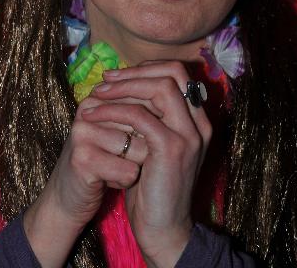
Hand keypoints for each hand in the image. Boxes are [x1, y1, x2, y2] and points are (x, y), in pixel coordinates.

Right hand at [23, 93, 145, 267]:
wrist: (70, 199)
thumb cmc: (104, 161)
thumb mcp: (123, 130)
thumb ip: (144, 110)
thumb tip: (180, 95)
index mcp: (100, 95)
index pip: (145, 95)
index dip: (158, 121)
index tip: (154, 137)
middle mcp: (90, 107)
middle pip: (146, 122)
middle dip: (148, 144)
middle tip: (131, 156)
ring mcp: (84, 132)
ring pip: (140, 148)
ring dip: (139, 164)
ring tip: (118, 167)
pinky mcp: (82, 160)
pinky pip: (128, 171)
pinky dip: (127, 181)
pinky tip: (111, 182)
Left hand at [88, 60, 211, 267]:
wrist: (164, 230)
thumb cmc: (153, 187)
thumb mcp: (155, 145)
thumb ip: (151, 117)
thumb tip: (125, 84)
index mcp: (198, 119)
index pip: (178, 73)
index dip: (147, 67)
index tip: (118, 74)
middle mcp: (200, 122)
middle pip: (173, 73)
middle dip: (136, 71)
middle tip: (107, 79)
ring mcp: (189, 135)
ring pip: (160, 88)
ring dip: (124, 87)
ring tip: (98, 94)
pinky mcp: (172, 149)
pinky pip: (142, 116)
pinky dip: (116, 110)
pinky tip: (97, 115)